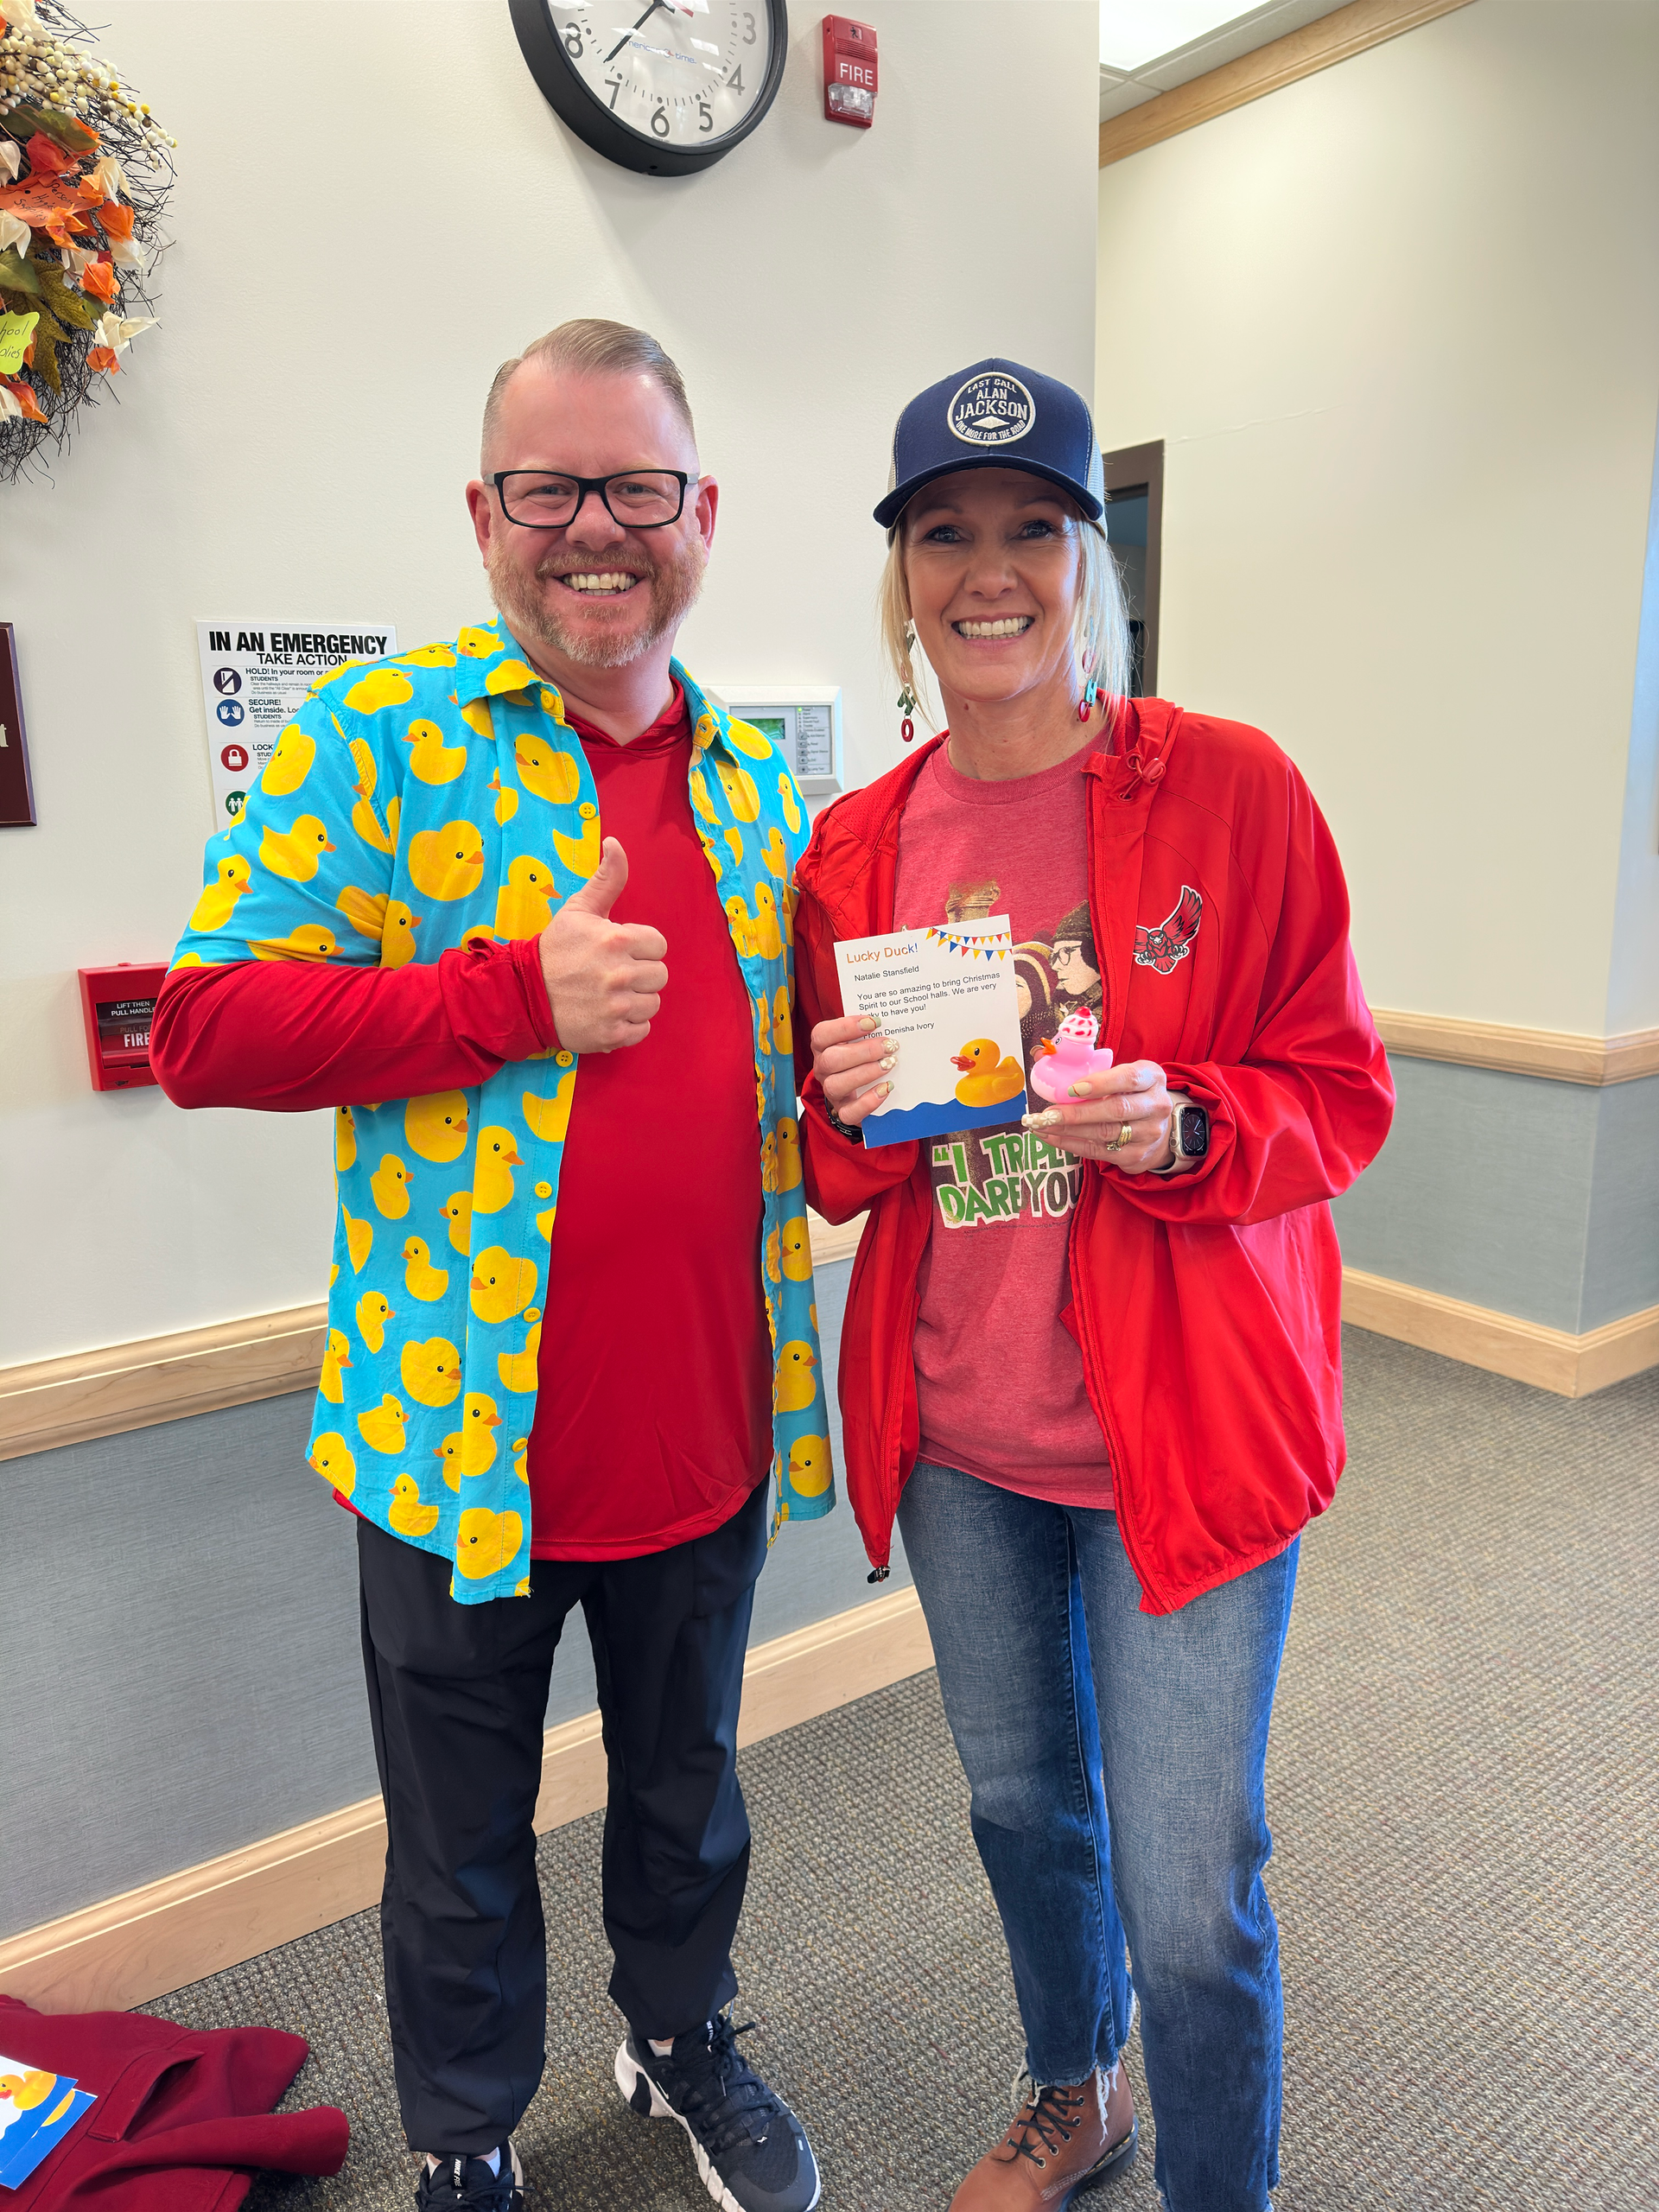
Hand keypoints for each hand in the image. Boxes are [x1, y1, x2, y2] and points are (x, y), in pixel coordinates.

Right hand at [536, 838, 666, 1052]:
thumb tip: (615, 843)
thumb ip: (606, 878)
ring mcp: (617, 1007)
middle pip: (659, 975)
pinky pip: (642, 1030)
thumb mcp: (578, 910)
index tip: (618, 951)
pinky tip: (607, 1014)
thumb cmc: (555, 950)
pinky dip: (628, 1025)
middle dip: (639, 974)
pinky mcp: (611, 1034)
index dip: (640, 947)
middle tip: (611, 974)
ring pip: (652, 1003)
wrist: (522, 995)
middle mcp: (620, 974)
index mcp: (616, 940)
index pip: (658, 945)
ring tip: (608, 995)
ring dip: (635, 1000)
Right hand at [810, 1013, 897, 1127]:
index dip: (846, 1027)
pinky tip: (886, 1088)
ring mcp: (831, 1091)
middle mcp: (822, 1069)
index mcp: (822, 1046)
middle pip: (831, 1059)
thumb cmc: (861, 1057)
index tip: (874, 1022)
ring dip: (866, 1073)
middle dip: (864, 1051)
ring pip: (837, 1084)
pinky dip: (869, 1101)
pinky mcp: (843, 1111)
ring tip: (889, 1064)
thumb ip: (868, 1032)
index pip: (822, 1034)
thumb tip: (891, 1022)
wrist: (859, 1090)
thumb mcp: (859, 1040)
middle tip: (889, 1046)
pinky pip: (849, 1112)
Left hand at [1024, 1058, 1187, 1173]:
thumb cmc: (1130, 1094)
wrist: (1159, 1129)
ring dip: (1068, 1130)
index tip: (1071, 1088)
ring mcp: (1148, 1133)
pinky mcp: (1136, 1155)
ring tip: (1043, 1124)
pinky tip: (1052, 1137)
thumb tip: (1042, 1054)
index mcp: (1152, 1077)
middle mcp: (1155, 1105)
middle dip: (1076, 1112)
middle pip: (1115, 1109)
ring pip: (1104, 1133)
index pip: (1128, 1078)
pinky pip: (1099, 1151)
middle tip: (1048, 1113)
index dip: (1099, 1083)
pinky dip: (1071, 1144)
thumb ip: (1088, 1064)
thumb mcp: (1121, 1074)